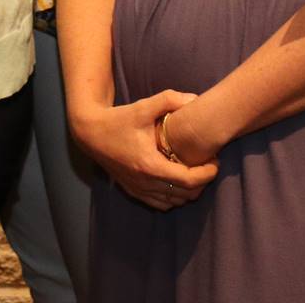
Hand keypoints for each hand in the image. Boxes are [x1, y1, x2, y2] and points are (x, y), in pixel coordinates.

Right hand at [69, 89, 217, 211]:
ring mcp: (138, 189)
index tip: (215, 162)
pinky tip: (175, 182)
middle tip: (208, 165)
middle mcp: (145, 182)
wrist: (89, 133)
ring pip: (174, 202)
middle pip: (186, 194)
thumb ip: (168, 100)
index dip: (208, 174)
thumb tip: (194, 99)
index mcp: (150, 165)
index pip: (189, 180)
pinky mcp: (132, 191)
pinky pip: (160, 204)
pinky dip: (173, 198)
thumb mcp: (142, 107)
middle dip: (202, 182)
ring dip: (188, 191)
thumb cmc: (117, 120)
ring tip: (194, 173)